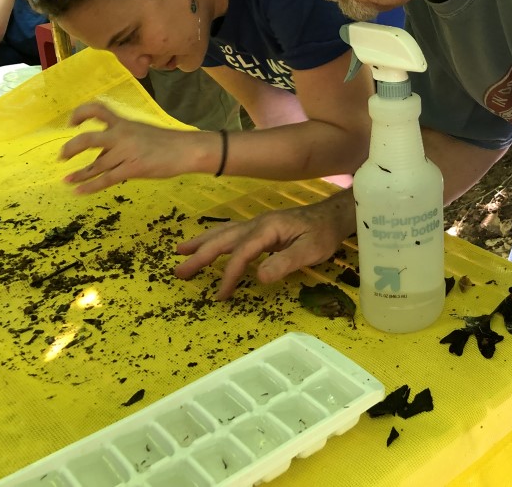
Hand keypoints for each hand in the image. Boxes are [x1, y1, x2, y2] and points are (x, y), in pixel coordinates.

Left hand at [61, 102, 200, 192]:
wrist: (187, 149)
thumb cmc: (167, 142)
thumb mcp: (141, 134)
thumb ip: (120, 143)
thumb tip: (100, 160)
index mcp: (124, 123)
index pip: (98, 110)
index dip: (80, 114)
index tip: (71, 123)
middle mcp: (121, 135)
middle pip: (88, 139)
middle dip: (71, 148)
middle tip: (62, 156)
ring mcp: (126, 152)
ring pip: (95, 165)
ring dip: (78, 174)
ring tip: (66, 180)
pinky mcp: (132, 169)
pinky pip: (106, 179)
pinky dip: (89, 187)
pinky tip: (79, 191)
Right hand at [174, 191, 355, 297]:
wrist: (333, 216)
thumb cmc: (324, 233)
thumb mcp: (311, 250)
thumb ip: (286, 262)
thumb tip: (259, 277)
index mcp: (267, 229)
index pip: (241, 253)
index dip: (230, 274)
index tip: (220, 295)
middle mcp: (257, 224)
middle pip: (223, 239)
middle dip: (200, 255)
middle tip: (178, 272)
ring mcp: (258, 224)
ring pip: (224, 233)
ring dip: (202, 242)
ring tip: (180, 250)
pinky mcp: (261, 228)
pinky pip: (231, 232)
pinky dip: (215, 237)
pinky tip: (207, 242)